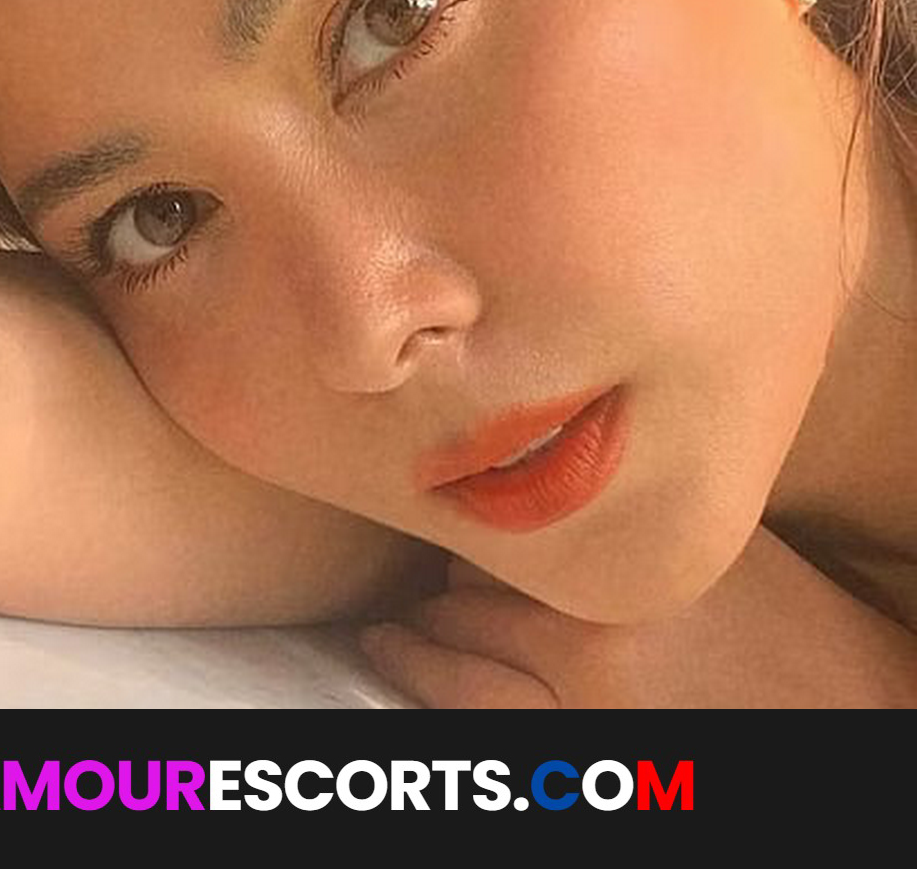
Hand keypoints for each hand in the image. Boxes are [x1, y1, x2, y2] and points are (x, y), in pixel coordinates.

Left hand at [357, 524, 916, 707]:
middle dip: (445, 585)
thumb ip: (615, 510)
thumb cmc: (780, 613)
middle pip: (465, 593)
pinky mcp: (579, 761)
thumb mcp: (697, 535)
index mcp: (614, 565)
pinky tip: (403, 668)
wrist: (840, 705)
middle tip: (424, 578)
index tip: (442, 515)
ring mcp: (576, 711)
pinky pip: (474, 724)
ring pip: (453, 660)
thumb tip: (532, 473)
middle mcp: (585, 637)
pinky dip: (429, 691)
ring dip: (417, 640)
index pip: (493, 534)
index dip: (468, 528)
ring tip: (393, 631)